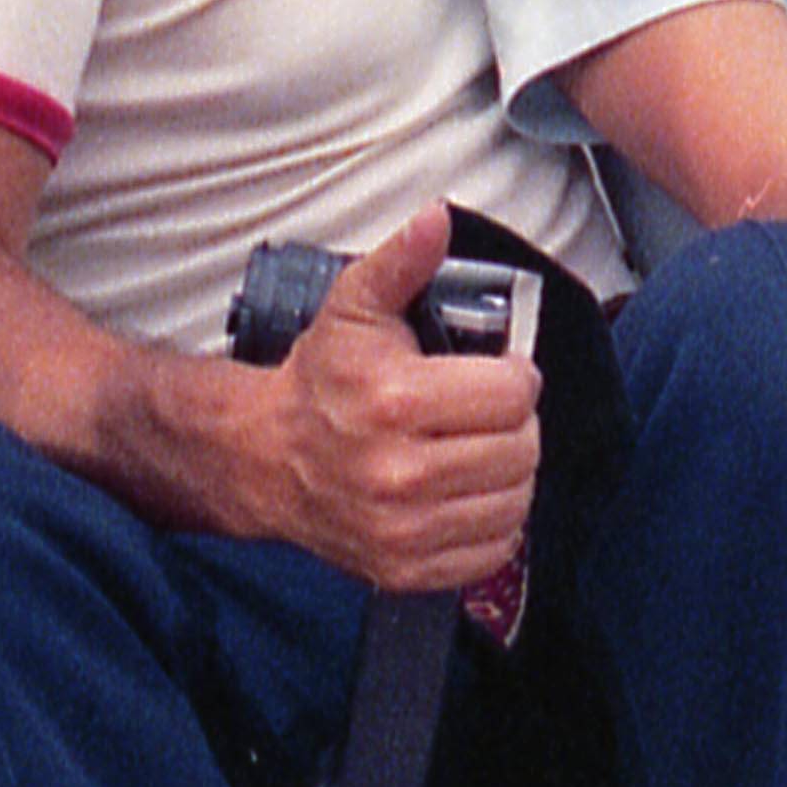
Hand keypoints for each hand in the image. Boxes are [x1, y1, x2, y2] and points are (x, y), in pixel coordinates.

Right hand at [238, 203, 541, 602]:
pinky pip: (492, 551)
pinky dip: (492, 524)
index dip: (514, 377)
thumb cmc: (319, 380)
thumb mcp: (354, 306)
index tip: (495, 374)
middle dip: (514, 424)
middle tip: (486, 412)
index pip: (515, 394)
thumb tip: (436, 218)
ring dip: (509, 474)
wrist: (264, 458)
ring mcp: (402, 528)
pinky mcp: (403, 568)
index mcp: (396, 400)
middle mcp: (400, 471)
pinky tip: (467, 494)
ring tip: (479, 450)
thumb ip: (403, 262)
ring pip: (515, 501)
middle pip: (522, 448)